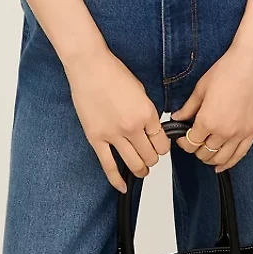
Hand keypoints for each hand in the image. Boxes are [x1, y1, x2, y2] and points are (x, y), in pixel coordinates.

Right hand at [63, 47, 171, 192]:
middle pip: (151, 157)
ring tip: (141, 170)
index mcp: (147, 113)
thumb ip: (147, 111)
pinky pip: (109, 166)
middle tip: (150, 157)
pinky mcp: (96, 139)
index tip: (160, 147)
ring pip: (134, 165)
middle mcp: (133, 127)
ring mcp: (114, 135)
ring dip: (141, 170)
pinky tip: (122, 186)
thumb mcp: (140, 90)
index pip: (162, 143)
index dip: (163, 147)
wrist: (89, 67)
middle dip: (152, 159)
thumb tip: (151, 127)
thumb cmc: (113, 72)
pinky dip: (117, 180)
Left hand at [171, 42, 252, 171]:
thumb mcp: (202, 87)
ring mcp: (241, 133)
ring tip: (205, 151)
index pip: (191, 142)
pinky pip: (240, 155)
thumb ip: (189, 107)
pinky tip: (222, 164)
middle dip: (196, 150)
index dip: (183, 142)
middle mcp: (225, 131)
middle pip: (205, 153)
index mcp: (208, 120)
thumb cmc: (229, 69)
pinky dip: (229, 163)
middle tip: (193, 141)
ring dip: (211, 158)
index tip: (181, 136)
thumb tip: (177, 117)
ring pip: (222, 158)